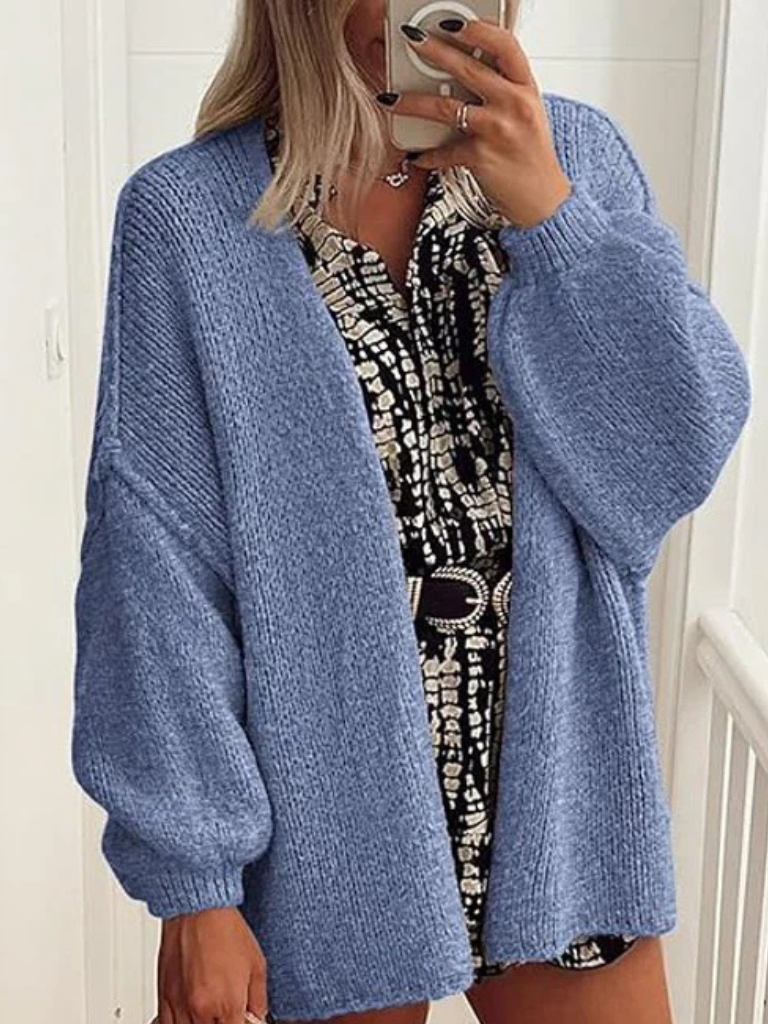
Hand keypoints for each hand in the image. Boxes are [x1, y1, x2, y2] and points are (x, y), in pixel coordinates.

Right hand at [155, 907, 269, 1023]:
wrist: (197, 908)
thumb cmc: (226, 929)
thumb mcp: (257, 964)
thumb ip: (259, 1000)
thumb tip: (258, 1018)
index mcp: (228, 1004)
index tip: (243, 1017)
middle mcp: (201, 1010)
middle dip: (223, 1023)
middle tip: (228, 1012)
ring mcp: (179, 1005)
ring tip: (212, 1012)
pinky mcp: (164, 997)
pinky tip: (191, 1015)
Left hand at [375, 19, 572, 228]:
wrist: (542, 198)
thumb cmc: (531, 155)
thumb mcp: (527, 113)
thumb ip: (504, 89)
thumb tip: (469, 67)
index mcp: (526, 87)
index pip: (505, 45)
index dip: (477, 30)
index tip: (453, 23)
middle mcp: (514, 104)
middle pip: (468, 69)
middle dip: (433, 50)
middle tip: (411, 40)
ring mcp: (497, 130)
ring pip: (445, 107)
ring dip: (411, 102)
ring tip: (390, 98)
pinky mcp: (480, 158)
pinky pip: (444, 151)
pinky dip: (428, 155)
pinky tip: (417, 156)